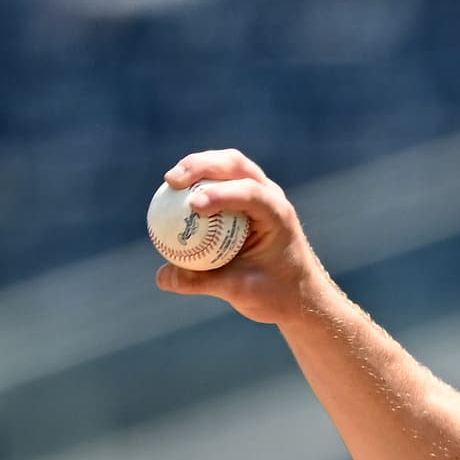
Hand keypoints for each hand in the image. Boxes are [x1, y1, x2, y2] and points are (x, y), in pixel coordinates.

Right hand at [154, 149, 316, 325]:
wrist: (298, 293)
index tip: (192, 206)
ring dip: (198, 165)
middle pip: (236, 165)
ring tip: (170, 180)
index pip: (250, 193)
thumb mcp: (241, 292)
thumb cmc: (275, 294)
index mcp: (278, 216)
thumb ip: (203, 282)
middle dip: (202, 166)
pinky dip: (199, 181)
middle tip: (171, 181)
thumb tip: (161, 277)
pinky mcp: (246, 197)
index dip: (221, 194)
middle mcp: (271, 197)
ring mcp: (260, 193)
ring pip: (228, 165)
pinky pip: (220, 180)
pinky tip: (175, 192)